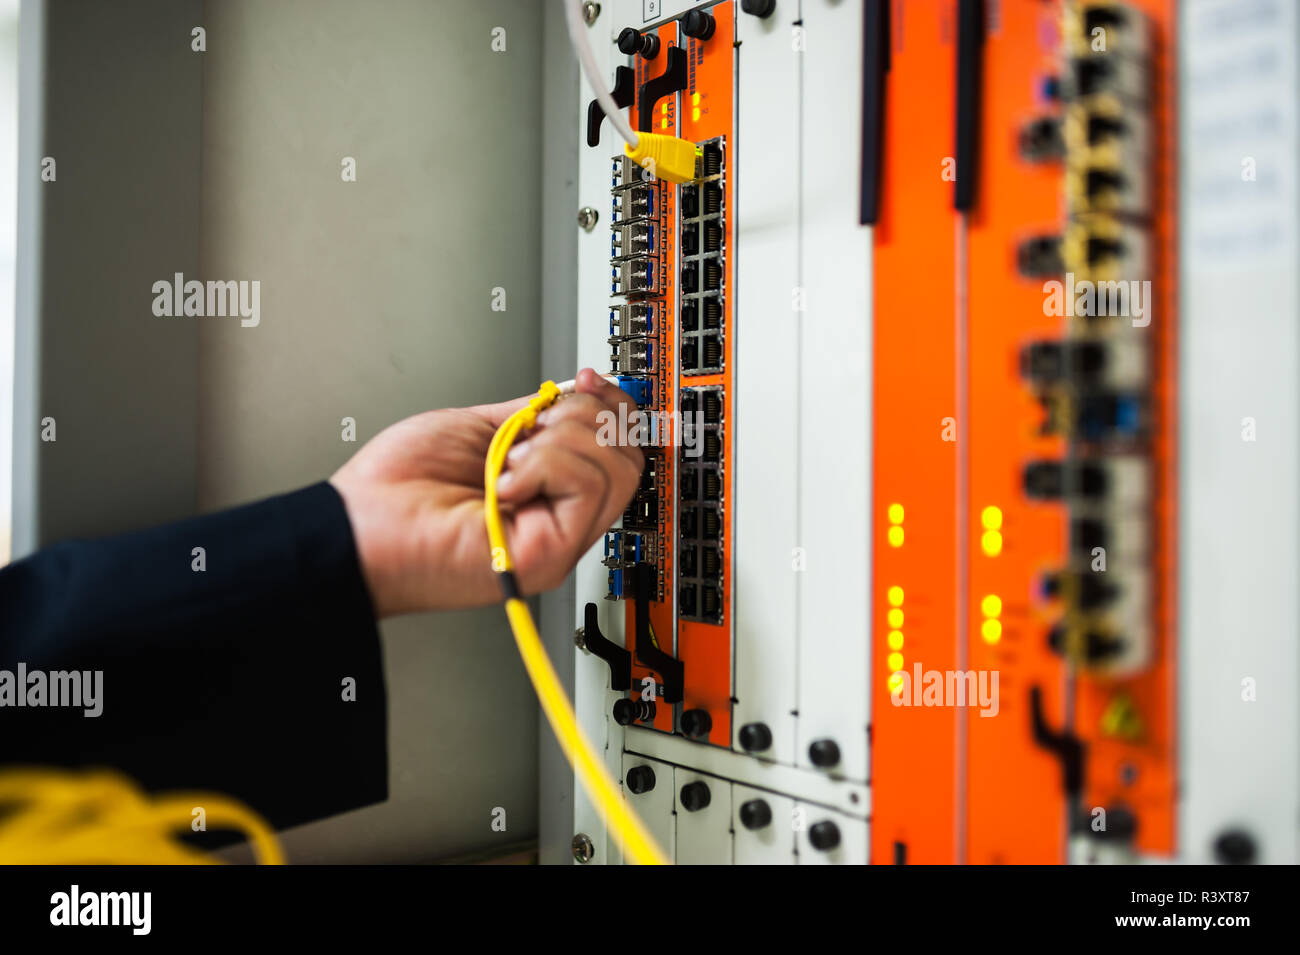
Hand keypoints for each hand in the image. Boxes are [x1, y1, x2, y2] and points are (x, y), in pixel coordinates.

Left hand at [330, 368, 644, 616]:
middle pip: (627, 454)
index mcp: (547, 490)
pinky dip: (546, 464)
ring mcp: (560, 537)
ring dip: (558, 442)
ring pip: (615, 465)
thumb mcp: (479, 428)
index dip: (611, 403)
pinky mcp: (552, 552)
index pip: (618, 446)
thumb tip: (573, 393)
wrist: (361, 527)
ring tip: (509, 461)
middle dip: (584, 417)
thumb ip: (532, 416)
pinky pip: (588, 484)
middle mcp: (561, 517)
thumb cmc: (397, 490)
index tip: (584, 378)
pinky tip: (505, 480)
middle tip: (532, 430)